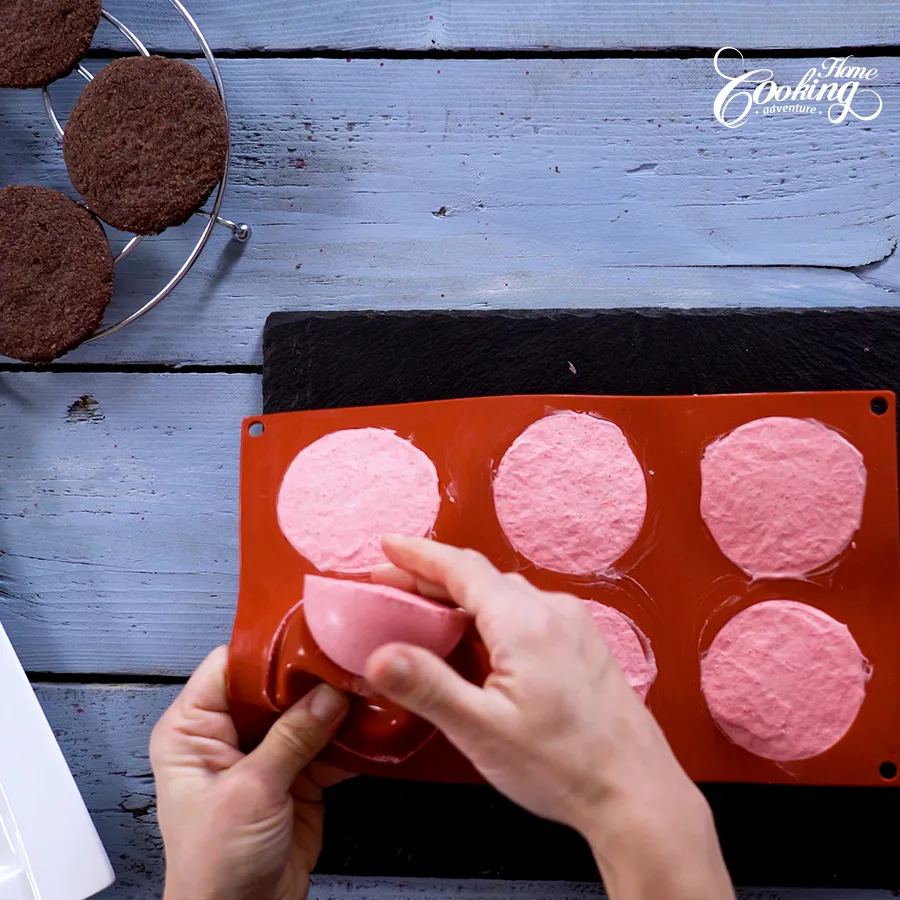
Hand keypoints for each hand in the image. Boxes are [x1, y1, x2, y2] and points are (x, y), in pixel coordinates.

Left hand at [150, 646, 350, 899]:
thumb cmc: (213, 867)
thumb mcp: (251, 792)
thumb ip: (292, 738)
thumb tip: (328, 694)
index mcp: (192, 730)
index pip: (229, 666)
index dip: (268, 651)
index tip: (308, 638)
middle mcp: (227, 735)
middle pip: (273, 686)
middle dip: (312, 677)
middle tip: (348, 660)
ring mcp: (265, 754)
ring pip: (305, 712)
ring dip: (336, 705)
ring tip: (368, 686)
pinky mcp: (296, 776)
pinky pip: (326, 743)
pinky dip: (350, 737)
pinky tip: (372, 723)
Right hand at [367, 537, 733, 899]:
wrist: (637, 793)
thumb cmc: (560, 766)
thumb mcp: (482, 731)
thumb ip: (428, 687)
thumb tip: (378, 656)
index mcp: (524, 621)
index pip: (461, 568)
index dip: (419, 555)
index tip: (386, 546)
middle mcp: (552, 610)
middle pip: (482, 578)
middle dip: (432, 577)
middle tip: (390, 586)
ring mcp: (574, 624)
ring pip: (506, 594)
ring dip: (463, 595)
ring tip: (425, 609)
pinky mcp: (585, 643)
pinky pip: (529, 611)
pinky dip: (492, 612)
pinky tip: (479, 637)